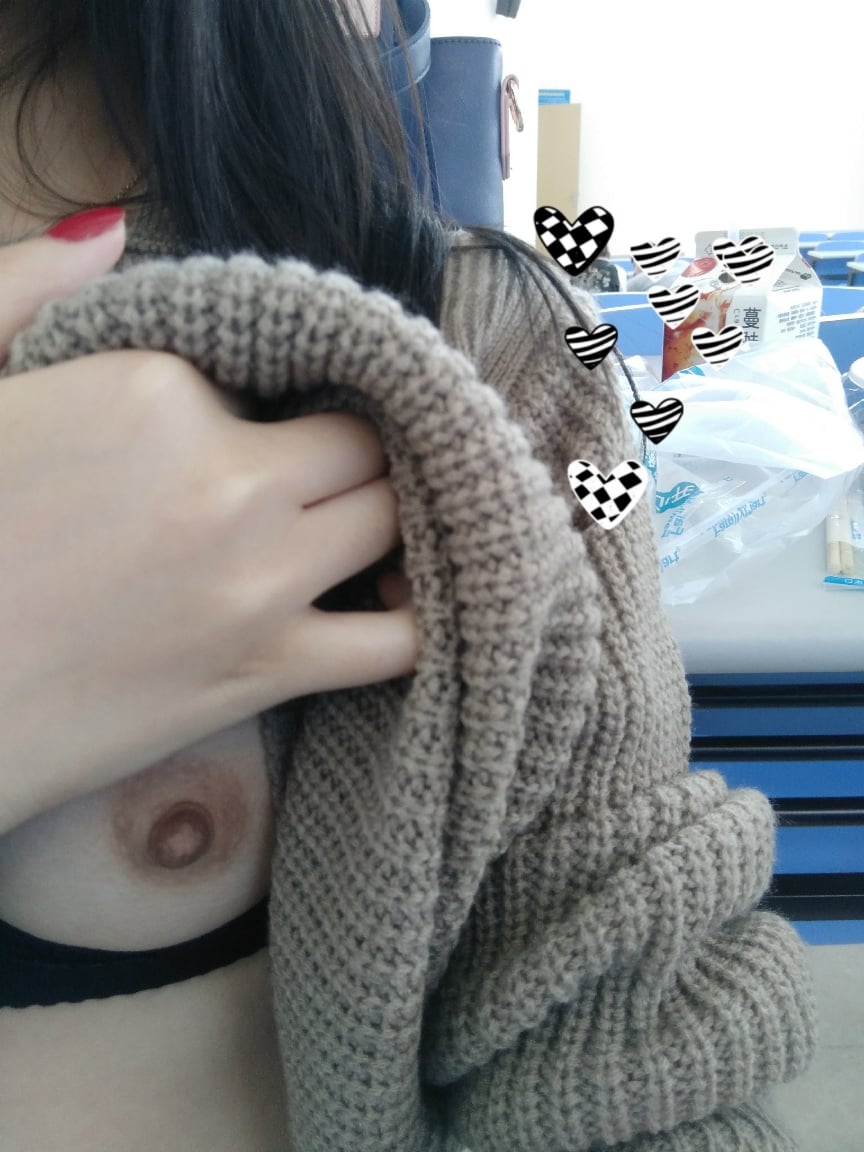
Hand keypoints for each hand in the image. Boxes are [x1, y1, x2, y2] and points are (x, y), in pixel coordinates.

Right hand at [0, 217, 417, 833]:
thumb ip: (33, 287)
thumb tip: (112, 228)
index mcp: (155, 388)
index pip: (285, 374)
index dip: (280, 400)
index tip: (259, 425)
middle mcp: (228, 477)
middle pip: (363, 442)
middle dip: (352, 454)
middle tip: (320, 478)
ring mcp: (260, 580)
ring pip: (397, 520)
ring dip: (390, 521)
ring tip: (361, 531)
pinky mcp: (267, 671)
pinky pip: (400, 638)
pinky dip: (415, 615)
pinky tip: (388, 603)